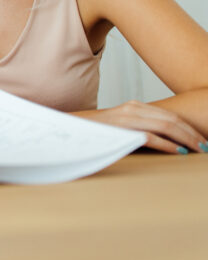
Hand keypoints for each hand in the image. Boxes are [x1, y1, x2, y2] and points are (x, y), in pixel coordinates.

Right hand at [77, 101, 207, 153]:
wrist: (66, 129)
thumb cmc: (93, 133)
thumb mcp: (118, 127)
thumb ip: (137, 129)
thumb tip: (160, 141)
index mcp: (134, 107)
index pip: (170, 115)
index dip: (189, 128)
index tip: (200, 140)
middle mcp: (133, 108)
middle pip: (173, 119)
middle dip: (193, 134)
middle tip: (206, 147)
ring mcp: (126, 117)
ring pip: (167, 125)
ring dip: (187, 139)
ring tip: (199, 150)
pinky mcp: (120, 129)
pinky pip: (150, 136)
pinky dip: (168, 145)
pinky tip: (178, 152)